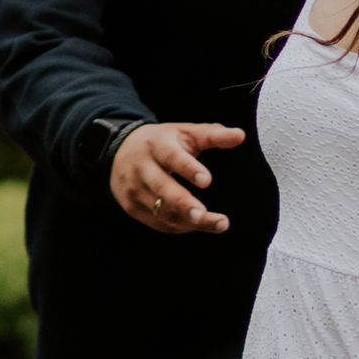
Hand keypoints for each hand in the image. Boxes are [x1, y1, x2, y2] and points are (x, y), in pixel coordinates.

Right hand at [109, 121, 244, 234]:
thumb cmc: (161, 142)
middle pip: (162, 188)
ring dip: (189, 221)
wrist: (118, 152)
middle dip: (183, 203)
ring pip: (161, 210)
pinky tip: (198, 224)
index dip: (188, 168)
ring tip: (219, 224)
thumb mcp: (184, 133)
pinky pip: (158, 222)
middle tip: (204, 214)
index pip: (172, 157)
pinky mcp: (133, 208)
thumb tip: (240, 135)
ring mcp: (135, 190)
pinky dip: (180, 225)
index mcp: (157, 146)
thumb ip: (212, 135)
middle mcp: (143, 168)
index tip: (207, 180)